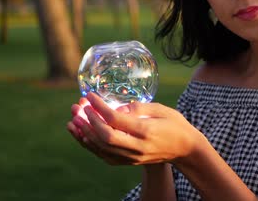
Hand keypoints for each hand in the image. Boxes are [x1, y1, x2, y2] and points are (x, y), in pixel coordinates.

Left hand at [66, 92, 204, 165]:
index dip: (100, 107)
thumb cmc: (175, 124)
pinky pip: (105, 156)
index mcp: (147, 131)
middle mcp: (138, 147)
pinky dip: (91, 146)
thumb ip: (138, 107)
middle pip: (106, 137)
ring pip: (102, 149)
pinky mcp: (129, 162)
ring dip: (84, 134)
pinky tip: (82, 134)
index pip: (116, 120)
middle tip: (78, 107)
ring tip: (72, 121)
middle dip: (88, 121)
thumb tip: (116, 108)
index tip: (90, 96)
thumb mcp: (161, 109)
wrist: (185, 149)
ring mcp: (133, 157)